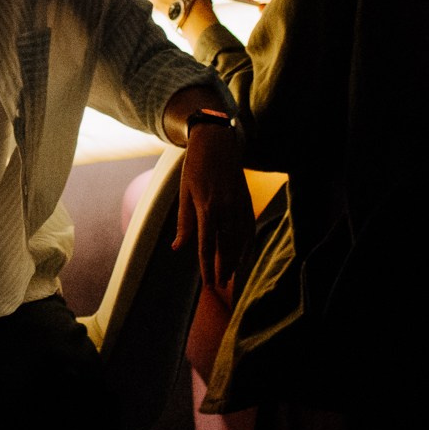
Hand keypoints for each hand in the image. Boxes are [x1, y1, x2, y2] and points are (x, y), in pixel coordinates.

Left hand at [176, 124, 253, 290]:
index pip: (208, 245)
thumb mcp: (184, 193)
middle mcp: (227, 209)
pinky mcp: (247, 202)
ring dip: (236, 260)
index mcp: (208, 208)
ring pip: (241, 241)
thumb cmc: (195, 166)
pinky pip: (249, 229)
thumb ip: (184, 222)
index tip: (208, 283)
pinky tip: (243, 255)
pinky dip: (247, 245)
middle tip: (219, 285)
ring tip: (230, 275)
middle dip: (223, 268)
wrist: (217, 143)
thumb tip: (178, 248)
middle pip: (227, 247)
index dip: (207, 266)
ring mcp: (240, 206)